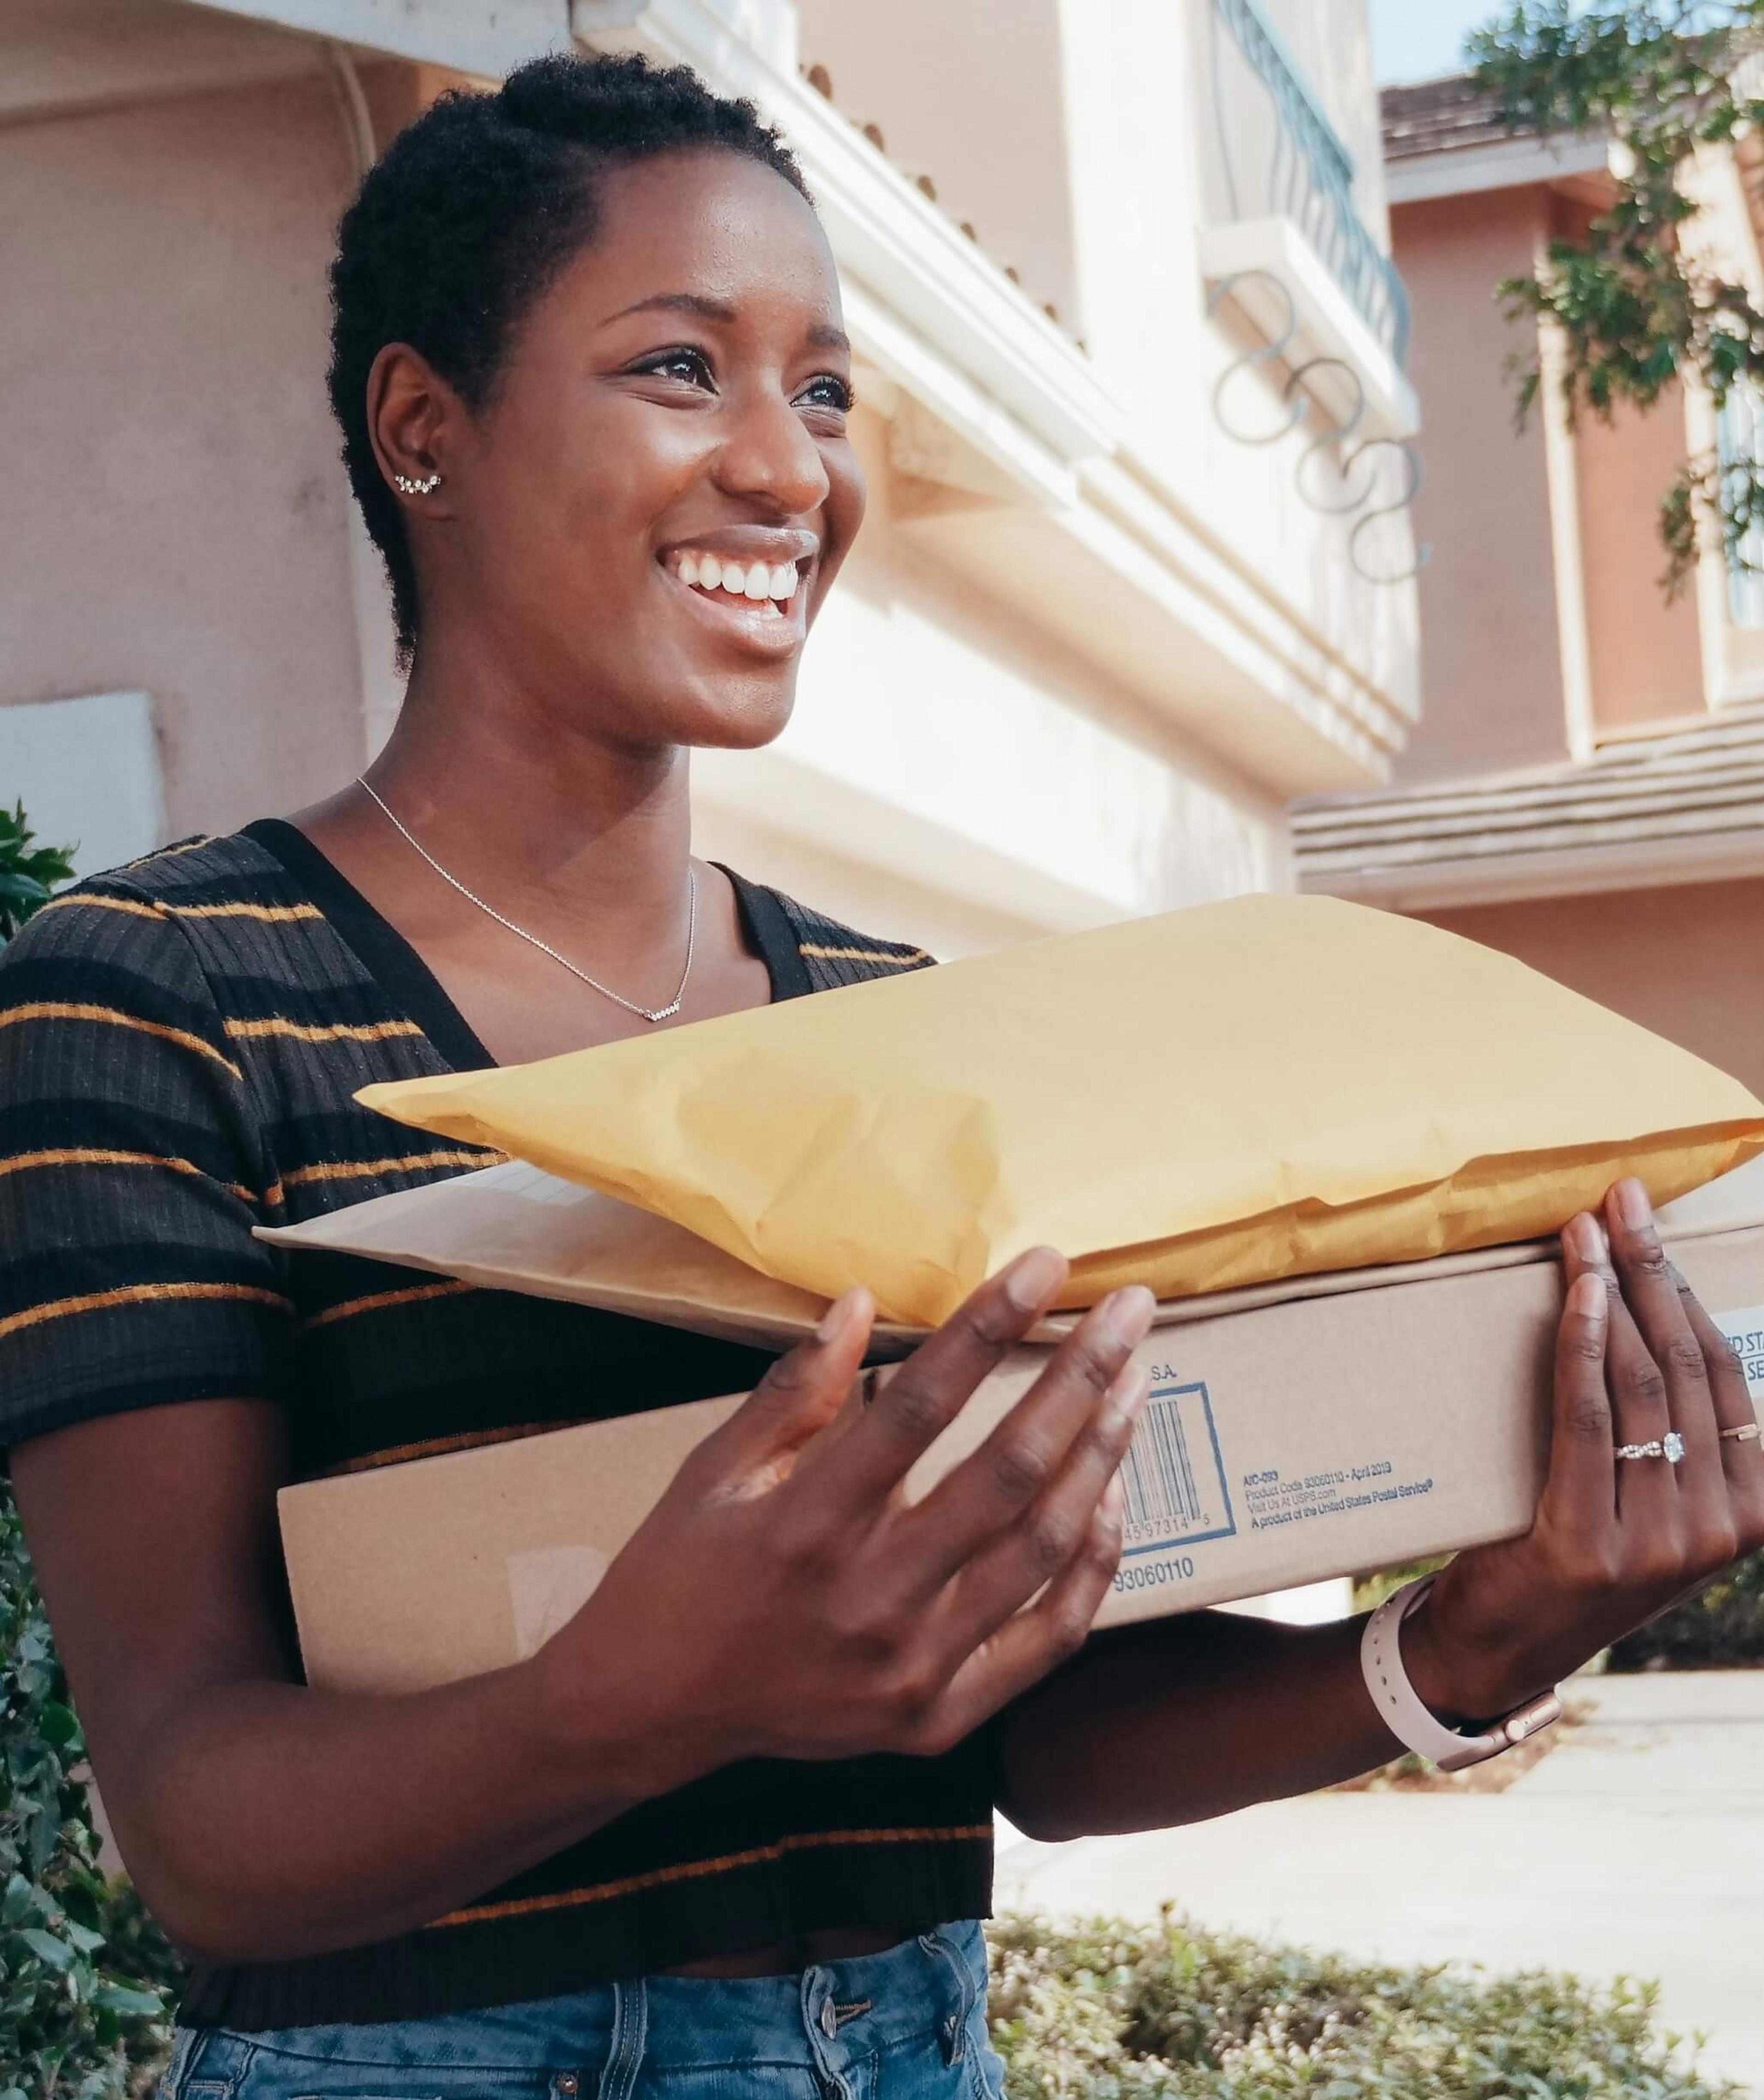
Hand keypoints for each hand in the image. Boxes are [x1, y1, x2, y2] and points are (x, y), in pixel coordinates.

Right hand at [533, 1248, 1155, 1789]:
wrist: (650, 1710)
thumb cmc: (680, 1572)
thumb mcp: (713, 1468)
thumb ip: (795, 1390)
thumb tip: (861, 1300)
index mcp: (805, 1523)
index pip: (921, 1404)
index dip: (989, 1325)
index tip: (1046, 1266)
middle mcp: (868, 1598)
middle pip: (1007, 1472)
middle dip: (1080, 1378)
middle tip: (1131, 1313)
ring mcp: (911, 1667)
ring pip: (1041, 1549)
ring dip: (1099, 1457)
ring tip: (1134, 1384)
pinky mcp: (936, 1718)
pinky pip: (1046, 1639)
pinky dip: (1092, 1566)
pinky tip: (1110, 1497)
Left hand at [1403, 1177, 1763, 1722]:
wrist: (1500, 1647)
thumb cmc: (1569, 1548)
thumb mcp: (1644, 1496)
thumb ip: (1670, 1431)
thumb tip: (1658, 1310)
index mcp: (1748, 1510)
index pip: (1729, 1376)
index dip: (1690, 1289)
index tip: (1651, 1223)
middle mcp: (1716, 1529)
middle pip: (1689, 1367)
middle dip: (1653, 1270)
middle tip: (1621, 1199)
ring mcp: (1657, 1544)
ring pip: (1644, 1384)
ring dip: (1614, 1292)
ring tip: (1586, 1229)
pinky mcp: (1589, 1544)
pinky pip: (1589, 1419)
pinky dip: (1584, 1345)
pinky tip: (1579, 1292)